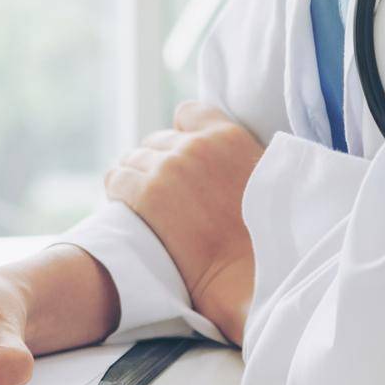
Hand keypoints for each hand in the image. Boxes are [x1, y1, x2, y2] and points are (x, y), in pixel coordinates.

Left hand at [103, 100, 263, 343]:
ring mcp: (168, 168)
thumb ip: (242, 156)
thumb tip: (221, 160)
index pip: (187, 113)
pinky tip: (125, 207)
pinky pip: (116, 179)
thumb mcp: (268, 178)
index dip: (180, 134)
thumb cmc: (265, 237)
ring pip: (132, 159)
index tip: (180, 156)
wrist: (248, 271)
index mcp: (228, 136)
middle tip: (160, 191)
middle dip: (155, 161)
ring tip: (141, 202)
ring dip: (134, 177)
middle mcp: (195, 146)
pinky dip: (116, 190)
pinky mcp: (146, 194)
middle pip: (155, 141)